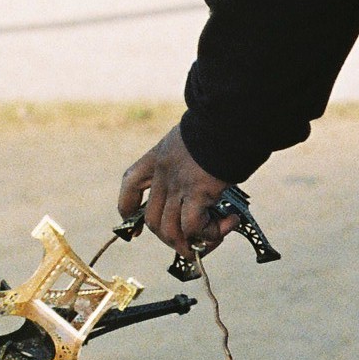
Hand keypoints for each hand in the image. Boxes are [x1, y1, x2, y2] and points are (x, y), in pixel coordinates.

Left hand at [118, 125, 230, 260]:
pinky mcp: (198, 192)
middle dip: (170, 238)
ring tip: (213, 240)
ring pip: (170, 230)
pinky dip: (210, 233)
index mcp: (158, 155)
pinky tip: (230, 222)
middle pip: (152, 220)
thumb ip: (193, 159)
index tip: (137, 229)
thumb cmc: (221, 124)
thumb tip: (208, 182)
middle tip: (193, 240)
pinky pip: (195, 227)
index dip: (128, 209)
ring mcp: (178, 184)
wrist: (230, 116)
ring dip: (189, 244)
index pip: (131, 183)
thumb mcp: (194, 139)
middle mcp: (163, 173)